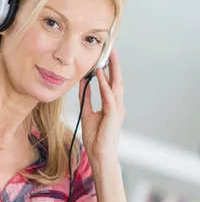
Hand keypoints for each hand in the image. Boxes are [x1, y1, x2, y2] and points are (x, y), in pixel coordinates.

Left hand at [78, 48, 125, 165]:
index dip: (110, 67)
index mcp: (112, 103)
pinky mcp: (113, 114)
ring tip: (108, 56)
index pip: (112, 81)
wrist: (99, 153)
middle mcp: (117, 103)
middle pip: (117, 79)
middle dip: (114, 63)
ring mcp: (117, 108)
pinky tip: (100, 75)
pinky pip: (108, 96)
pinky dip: (105, 85)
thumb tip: (83, 84)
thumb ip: (86, 98)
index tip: (106, 54)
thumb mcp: (87, 113)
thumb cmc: (96, 136)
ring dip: (112, 70)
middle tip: (111, 48)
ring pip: (116, 84)